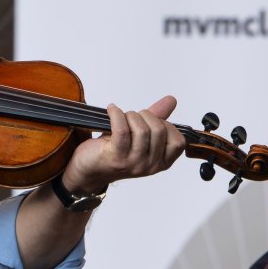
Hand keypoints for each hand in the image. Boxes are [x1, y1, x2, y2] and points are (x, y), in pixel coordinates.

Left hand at [61, 96, 185, 193]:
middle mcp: (150, 166)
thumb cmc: (115, 150)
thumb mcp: (141, 134)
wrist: (89, 168)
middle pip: (159, 130)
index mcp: (161, 162)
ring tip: (121, 116)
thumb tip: (172, 100)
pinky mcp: (116, 158)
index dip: (166, 125)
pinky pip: (122, 130)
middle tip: (132, 117)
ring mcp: (134, 163)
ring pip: (142, 130)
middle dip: (145, 116)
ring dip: (130, 116)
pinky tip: (111, 110)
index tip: (150, 121)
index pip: (178, 142)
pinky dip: (117, 114)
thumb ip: (158, 117)